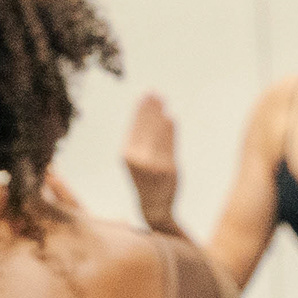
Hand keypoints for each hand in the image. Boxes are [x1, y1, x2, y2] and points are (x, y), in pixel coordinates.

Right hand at [122, 92, 179, 226]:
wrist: (154, 205)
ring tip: (162, 100)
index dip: (141, 110)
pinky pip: (168, 144)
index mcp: (127, 154)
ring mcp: (152, 163)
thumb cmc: (147, 179)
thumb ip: (144, 139)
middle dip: (150, 108)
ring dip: (159, 115)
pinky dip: (169, 130)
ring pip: (157, 133)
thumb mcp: (138, 159)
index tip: (147, 95)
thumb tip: (153, 114)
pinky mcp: (166, 168)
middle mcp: (137, 158)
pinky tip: (170, 118)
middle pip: (145, 127)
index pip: (135, 126)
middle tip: (155, 93)